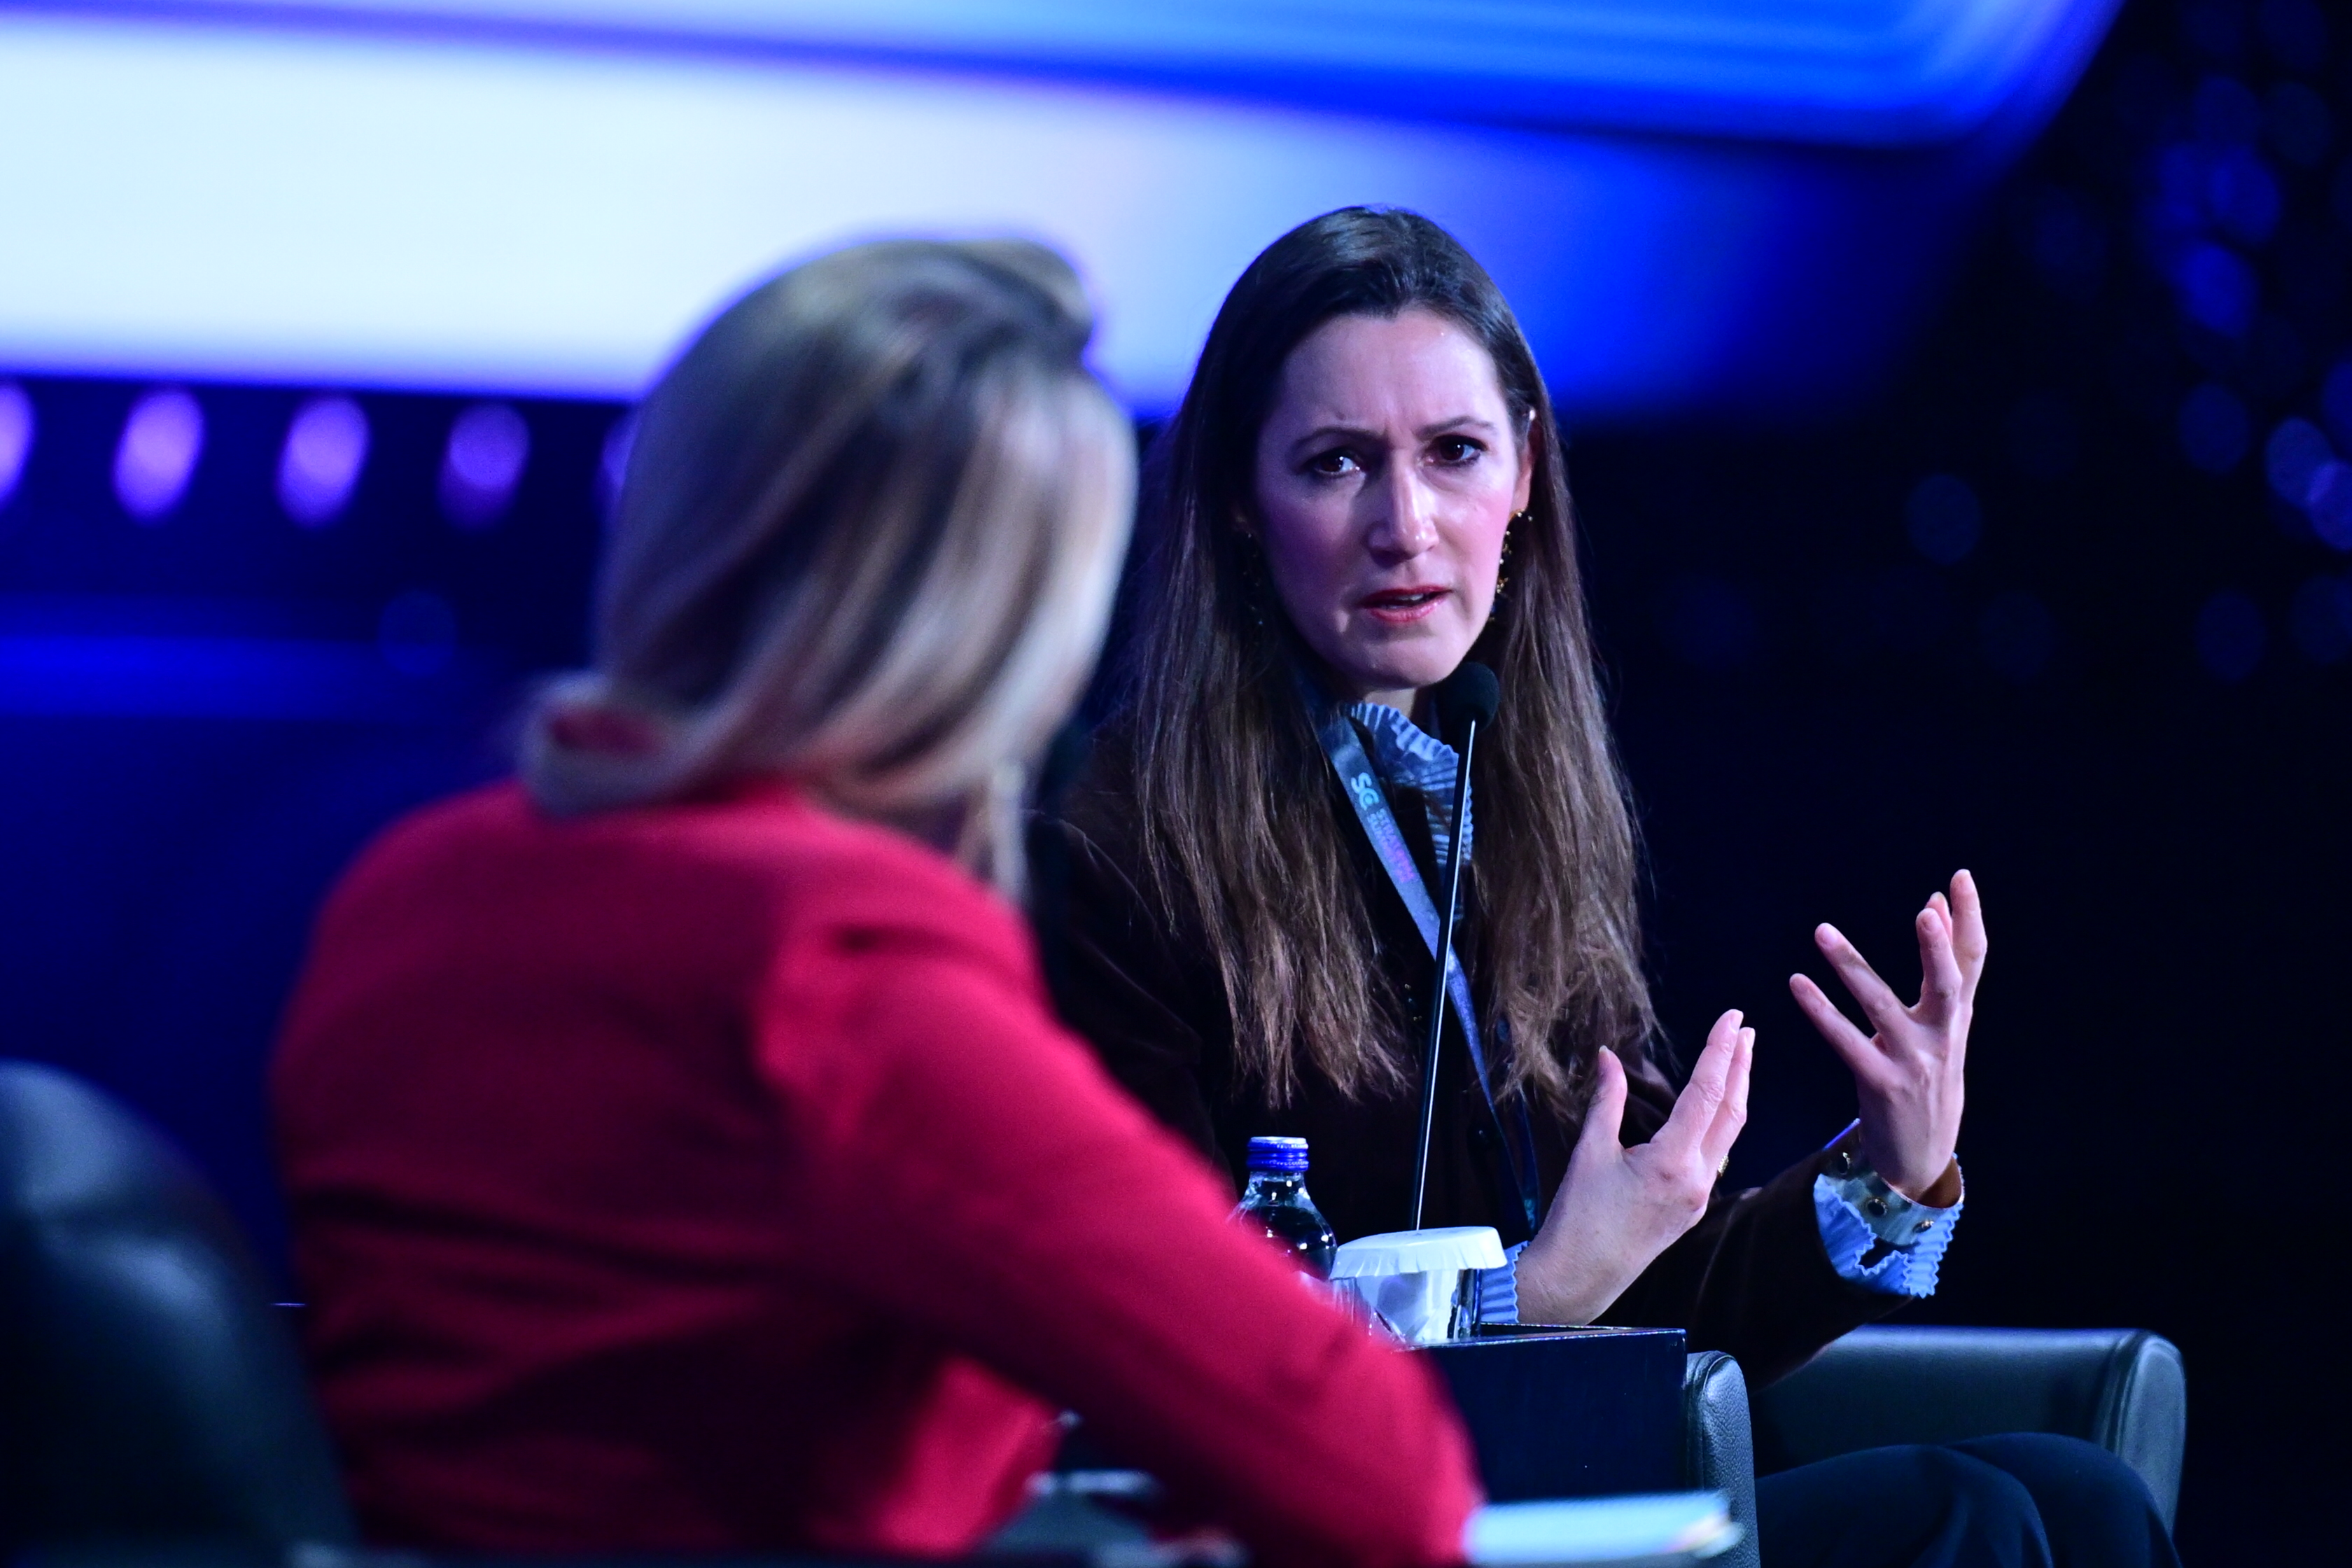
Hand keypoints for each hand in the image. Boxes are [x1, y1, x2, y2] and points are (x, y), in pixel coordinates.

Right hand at [1514, 1010, 1752, 1325]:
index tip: (1731, 1018)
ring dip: (1735, 1093)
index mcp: (1672, 1161)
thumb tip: (1608, 1057)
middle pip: (1731, 1112)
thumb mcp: (1589, 1151)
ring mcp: (1699, 1195)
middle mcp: (1697, 1178)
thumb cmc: (1578, 1216)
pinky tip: (1713, 1106)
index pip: (1706, 1093)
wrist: (1580, 1275)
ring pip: (1729, 1135)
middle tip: (1744, 1029)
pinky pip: (1715, 1154)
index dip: (1720, 1051)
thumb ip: (1607, 1100)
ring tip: (1738, 1058)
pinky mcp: (1693, 1206)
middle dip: (1741, 1066)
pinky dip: (1720, 1121)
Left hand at [1789, 870, 1984, 1201]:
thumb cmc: (1926, 1077)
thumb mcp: (1941, 1026)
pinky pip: (1847, 1043)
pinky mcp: (1881, 1085)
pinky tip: (1797, 983)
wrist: (1921, 1158)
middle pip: (1948, 986)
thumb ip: (1940, 971)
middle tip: (1926, 912)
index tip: (1960, 878)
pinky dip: (1821, 1012)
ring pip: (1882, 1007)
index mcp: (1958, 1019)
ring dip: (1851, 967)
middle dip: (1940, 950)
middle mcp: (1944, 1038)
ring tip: (1821, 931)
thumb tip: (1934, 907)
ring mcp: (1914, 1063)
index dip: (1969, 919)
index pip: (1972, 961)